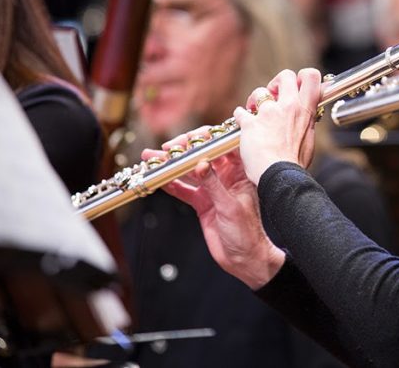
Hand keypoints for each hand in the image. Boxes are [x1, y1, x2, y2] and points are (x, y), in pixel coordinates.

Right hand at [150, 128, 285, 288]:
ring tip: (152, 158)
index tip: (189, 139)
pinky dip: (171, 184)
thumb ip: (213, 185)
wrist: (244, 258)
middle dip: (184, 150)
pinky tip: (158, 179)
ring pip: (190, 172)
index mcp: (241, 172)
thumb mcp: (230, 206)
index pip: (223, 147)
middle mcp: (227, 177)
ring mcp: (213, 189)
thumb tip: (200, 164)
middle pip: (203, 156)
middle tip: (166, 148)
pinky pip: (184, 190)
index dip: (206, 140)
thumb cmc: (247, 232)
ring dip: (171, 165)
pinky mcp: (203, 203)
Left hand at [235, 68, 321, 184]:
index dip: (302, 77)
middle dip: (277, 82)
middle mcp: (289, 107)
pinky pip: (240, 112)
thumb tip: (307, 119)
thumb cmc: (295, 163)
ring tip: (255, 111)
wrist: (280, 176)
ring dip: (256, 100)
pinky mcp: (250, 124)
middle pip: (286, 75)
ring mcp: (269, 113)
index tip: (295, 88)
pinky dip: (240, 116)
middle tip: (274, 96)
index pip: (311, 76)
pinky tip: (243, 124)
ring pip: (260, 91)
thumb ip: (306, 124)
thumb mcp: (308, 139)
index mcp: (305, 110)